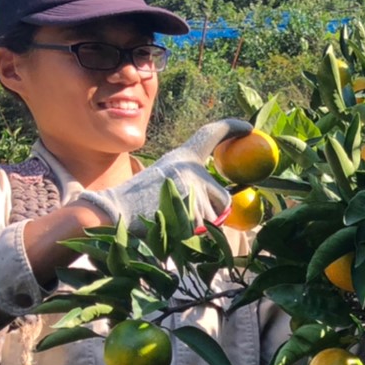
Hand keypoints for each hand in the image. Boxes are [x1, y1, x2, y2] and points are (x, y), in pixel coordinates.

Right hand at [72, 119, 251, 227]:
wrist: (117, 210)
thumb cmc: (143, 201)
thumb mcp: (169, 180)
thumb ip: (194, 183)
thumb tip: (226, 203)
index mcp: (184, 156)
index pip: (212, 134)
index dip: (232, 128)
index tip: (248, 127)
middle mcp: (192, 168)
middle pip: (224, 198)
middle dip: (214, 213)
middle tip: (185, 214)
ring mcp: (192, 188)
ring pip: (216, 218)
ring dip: (202, 227)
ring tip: (174, 219)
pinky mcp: (191, 209)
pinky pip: (206, 231)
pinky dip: (194, 237)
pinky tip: (173, 228)